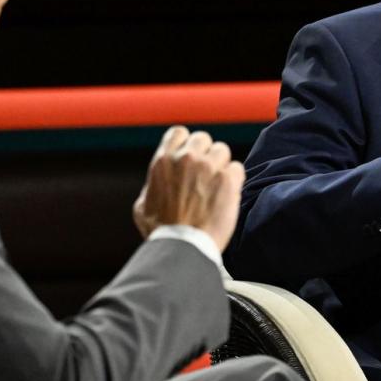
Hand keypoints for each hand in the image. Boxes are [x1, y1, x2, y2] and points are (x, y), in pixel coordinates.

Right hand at [132, 125, 245, 251]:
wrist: (183, 248)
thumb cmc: (161, 232)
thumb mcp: (143, 206)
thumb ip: (153, 185)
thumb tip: (158, 179)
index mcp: (163, 160)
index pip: (179, 133)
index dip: (186, 145)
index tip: (189, 158)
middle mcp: (186, 158)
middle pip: (203, 139)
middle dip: (205, 154)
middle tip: (205, 175)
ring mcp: (208, 167)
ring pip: (222, 151)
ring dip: (221, 165)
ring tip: (217, 186)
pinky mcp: (228, 180)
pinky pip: (237, 168)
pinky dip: (235, 180)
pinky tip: (228, 195)